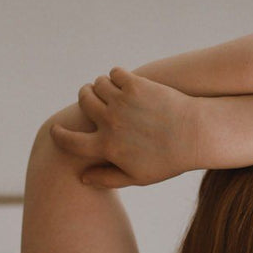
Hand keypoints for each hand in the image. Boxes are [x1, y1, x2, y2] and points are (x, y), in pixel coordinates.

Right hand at [48, 68, 197, 187]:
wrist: (196, 135)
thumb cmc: (168, 161)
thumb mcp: (138, 177)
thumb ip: (108, 178)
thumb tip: (82, 177)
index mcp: (107, 148)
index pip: (71, 142)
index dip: (60, 135)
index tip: (56, 129)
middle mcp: (110, 123)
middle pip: (83, 103)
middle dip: (84, 98)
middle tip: (89, 97)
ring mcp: (122, 102)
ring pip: (98, 84)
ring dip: (101, 86)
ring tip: (109, 89)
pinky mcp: (135, 84)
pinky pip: (115, 73)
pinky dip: (117, 76)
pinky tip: (124, 81)